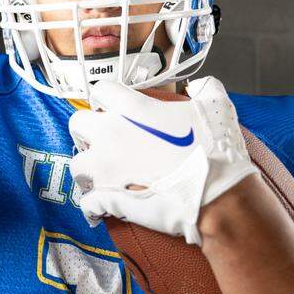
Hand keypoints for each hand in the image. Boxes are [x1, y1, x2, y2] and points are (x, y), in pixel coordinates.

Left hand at [67, 76, 256, 245]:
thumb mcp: (217, 108)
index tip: (113, 108)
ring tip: (101, 175)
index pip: (101, 90)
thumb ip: (205, 88)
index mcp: (132, 109)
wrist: (217, 196)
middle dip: (86, 130)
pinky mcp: (106, 198)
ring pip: (76, 164)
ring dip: (86, 168)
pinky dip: (92, 205)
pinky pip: (86, 202)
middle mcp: (111, 135)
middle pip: (77, 123)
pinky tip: (100, 207)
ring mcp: (104, 168)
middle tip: (102, 140)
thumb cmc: (216, 151)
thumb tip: (198, 86)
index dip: (106, 99)